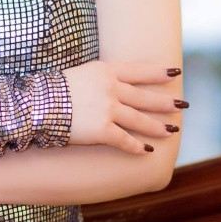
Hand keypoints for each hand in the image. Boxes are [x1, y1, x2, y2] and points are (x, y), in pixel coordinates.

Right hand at [63, 60, 184, 154]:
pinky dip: (136, 146)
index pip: (139, 71)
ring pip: (139, 119)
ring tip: (171, 131)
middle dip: (165, 102)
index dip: (158, 73)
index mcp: (105, 71)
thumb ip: (98, 79)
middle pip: (144, 97)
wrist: (37, 105)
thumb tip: (112, 85)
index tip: (175, 72)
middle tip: (183, 105)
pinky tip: (146, 151)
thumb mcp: (79, 74)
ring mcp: (108, 109)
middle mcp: (111, 88)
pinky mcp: (102, 130)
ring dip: (157, 127)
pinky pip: (125, 140)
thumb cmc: (53, 90)